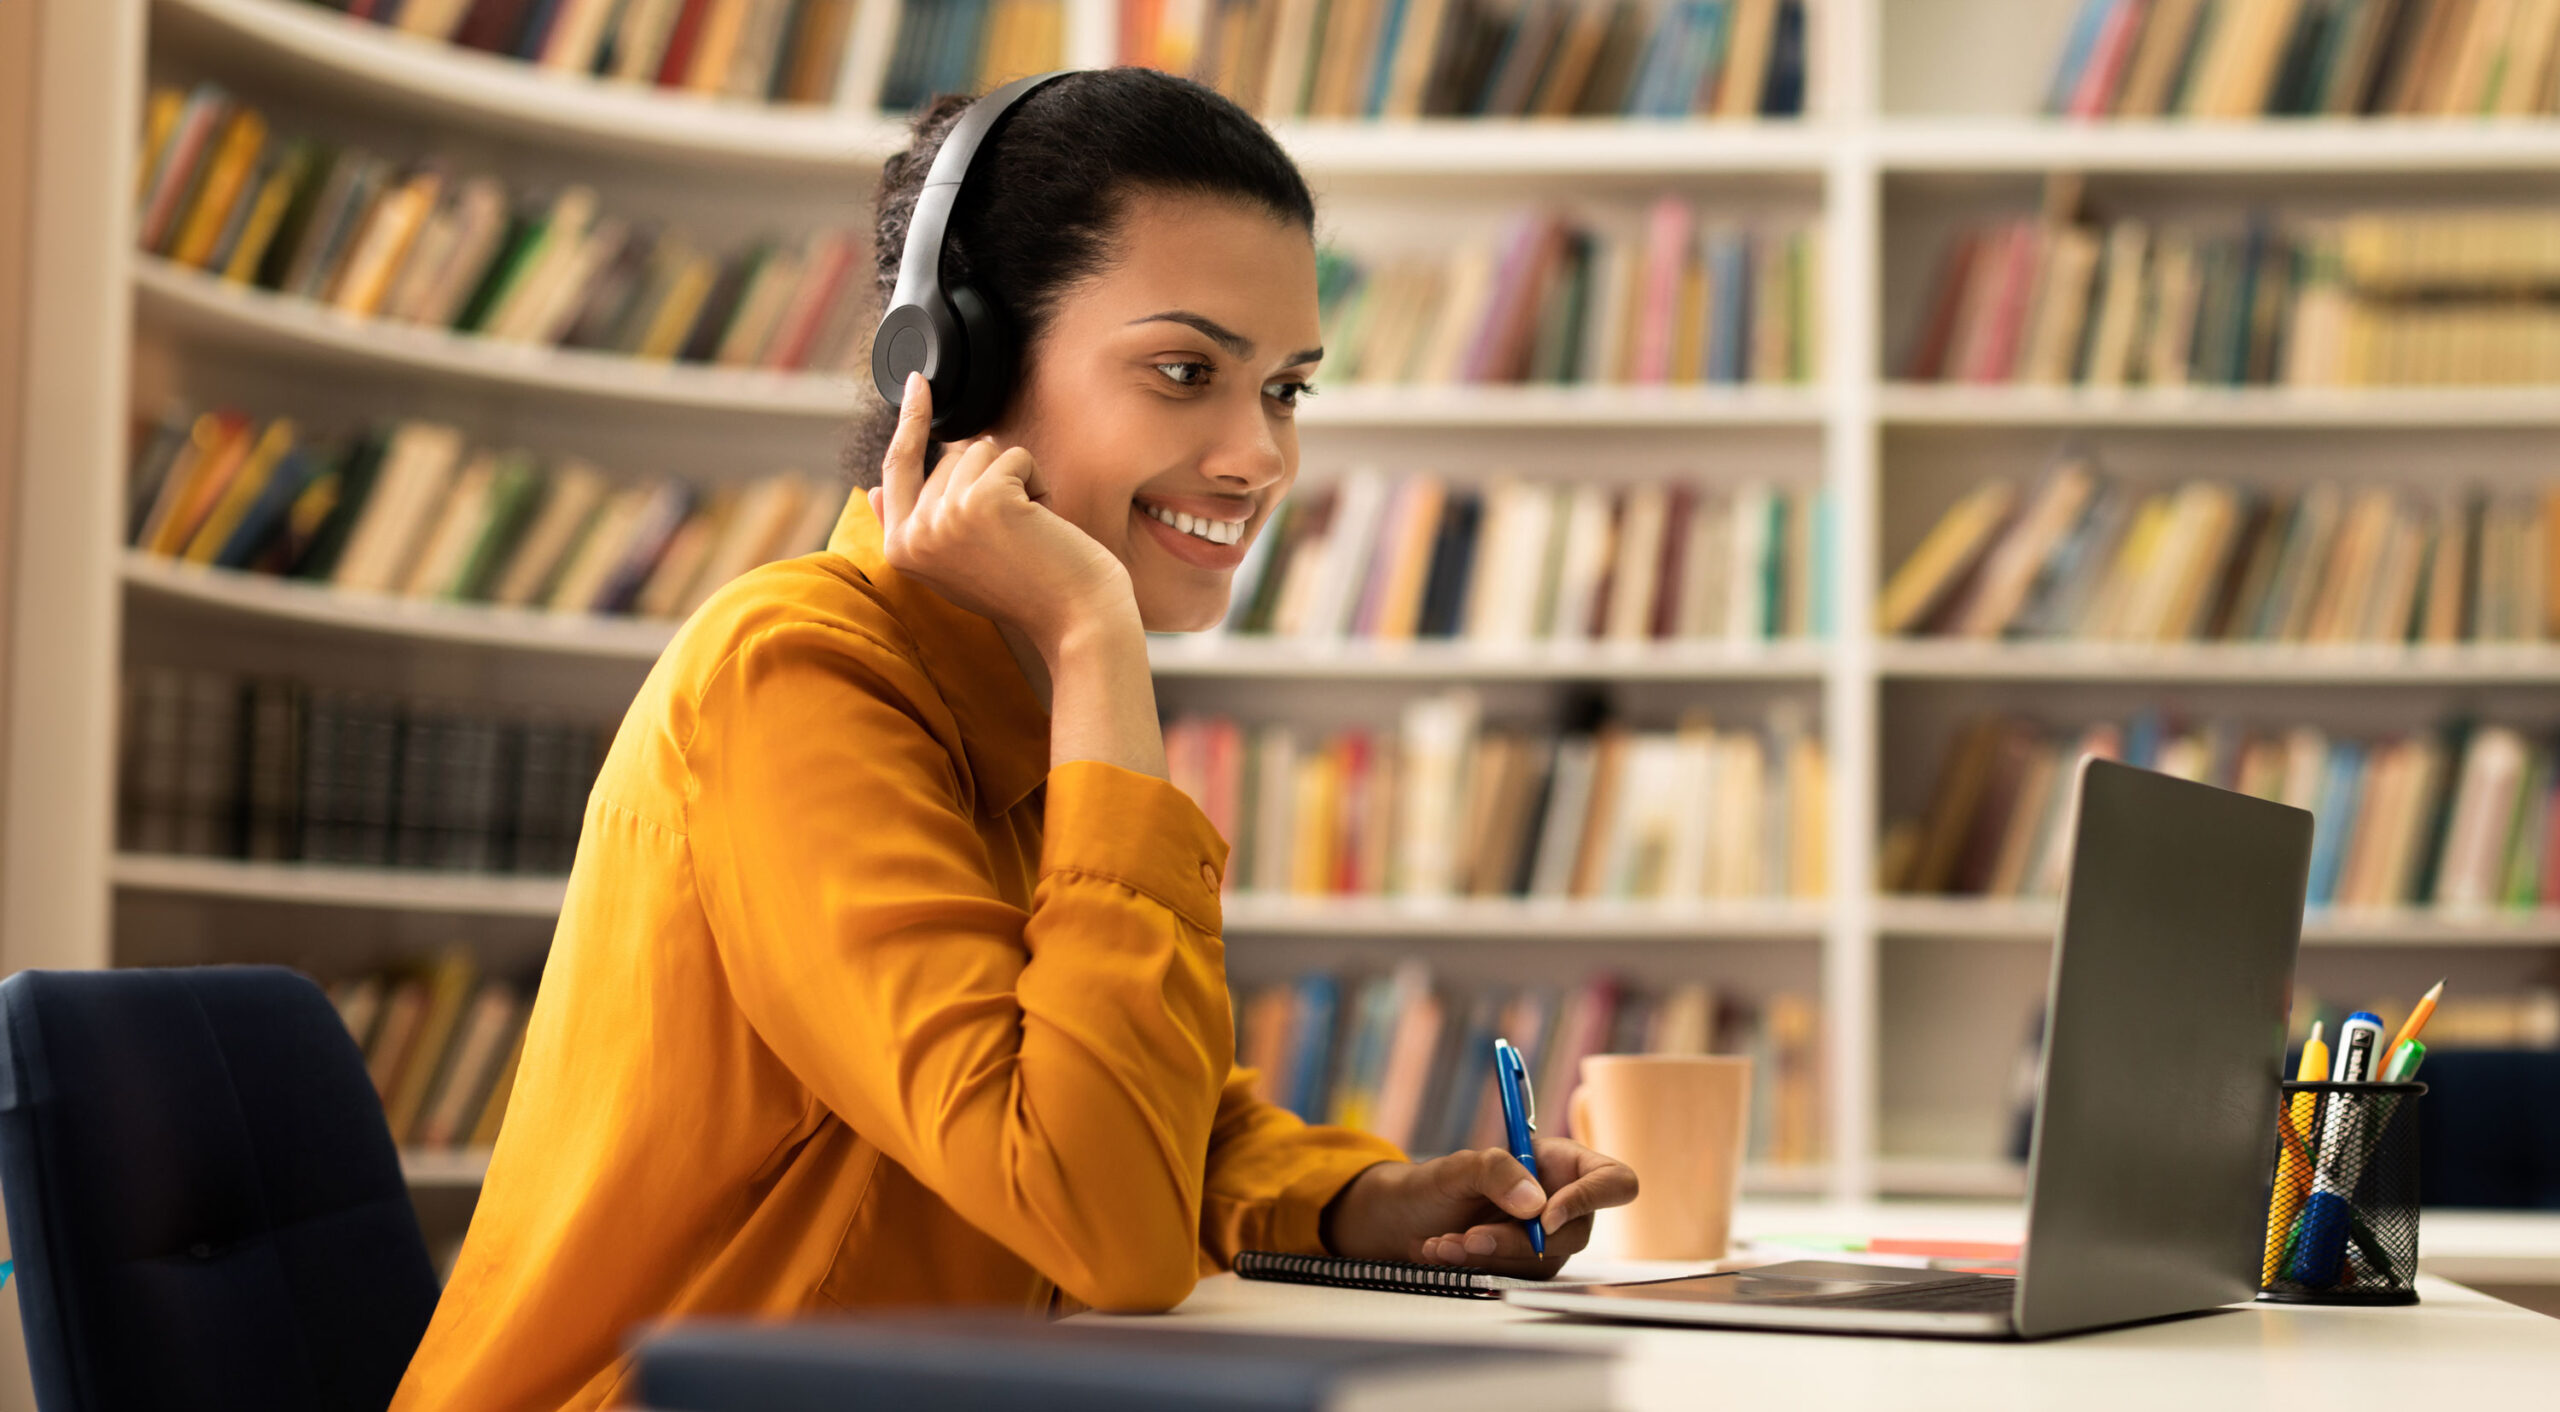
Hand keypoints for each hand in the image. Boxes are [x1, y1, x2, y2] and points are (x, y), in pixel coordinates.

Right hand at [869, 372, 1135, 656]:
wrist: (1076, 621)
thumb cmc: (1026, 590)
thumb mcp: (953, 561)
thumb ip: (915, 525)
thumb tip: (871, 489)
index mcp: (901, 550)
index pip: (895, 469)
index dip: (909, 423)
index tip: (919, 382)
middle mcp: (914, 535)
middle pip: (949, 458)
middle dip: (992, 480)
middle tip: (1013, 534)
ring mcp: (944, 517)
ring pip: (982, 452)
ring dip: (1017, 482)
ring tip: (1027, 530)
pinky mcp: (983, 502)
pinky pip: (1014, 457)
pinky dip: (1038, 482)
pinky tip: (1043, 524)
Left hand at [1317, 1138, 1637, 1279]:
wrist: (1401, 1222)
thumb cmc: (1433, 1184)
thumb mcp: (1458, 1167)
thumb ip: (1496, 1171)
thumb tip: (1536, 1204)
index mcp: (1561, 1164)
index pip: (1612, 1181)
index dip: (1591, 1198)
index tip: (1545, 1216)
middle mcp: (1562, 1202)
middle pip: (1577, 1231)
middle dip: (1520, 1239)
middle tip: (1473, 1235)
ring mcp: (1546, 1240)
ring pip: (1544, 1261)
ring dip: (1492, 1255)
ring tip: (1445, 1241)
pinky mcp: (1523, 1269)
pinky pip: (1516, 1277)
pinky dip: (1479, 1267)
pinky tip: (1444, 1252)